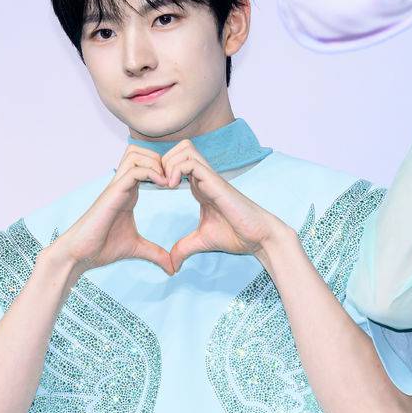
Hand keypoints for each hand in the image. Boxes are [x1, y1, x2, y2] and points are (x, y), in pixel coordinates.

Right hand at [52, 145, 174, 275]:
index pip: (145, 164)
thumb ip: (155, 254)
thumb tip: (173, 268)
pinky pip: (134, 170)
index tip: (178, 185)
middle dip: (161, 159)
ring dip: (156, 162)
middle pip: (139, 151)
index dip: (164, 169)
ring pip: (135, 154)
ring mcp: (116, 186)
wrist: (79, 254)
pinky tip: (163, 186)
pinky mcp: (113, 193)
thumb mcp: (136, 249)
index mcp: (128, 192)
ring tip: (169, 182)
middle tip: (174, 179)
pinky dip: (151, 173)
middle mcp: (121, 185)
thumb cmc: (102, 248)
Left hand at [159, 140, 287, 270]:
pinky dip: (177, 169)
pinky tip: (173, 187)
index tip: (154, 188)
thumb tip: (172, 264)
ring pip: (184, 149)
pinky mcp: (216, 181)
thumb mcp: (202, 241)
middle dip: (162, 161)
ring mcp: (210, 177)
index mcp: (199, 186)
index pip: (176, 162)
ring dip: (169, 163)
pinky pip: (191, 162)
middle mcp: (204, 177)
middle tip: (157, 183)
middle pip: (179, 148)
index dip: (161, 170)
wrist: (258, 237)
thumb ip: (185, 248)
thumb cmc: (236, 235)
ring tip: (165, 185)